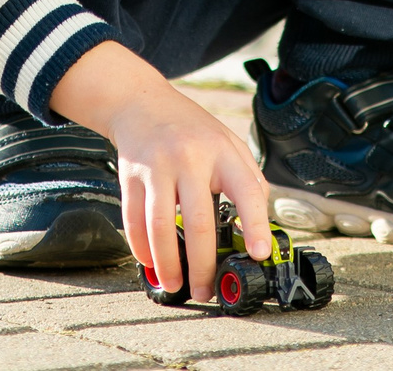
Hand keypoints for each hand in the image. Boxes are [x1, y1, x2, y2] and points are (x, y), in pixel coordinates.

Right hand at [48, 40, 272, 300]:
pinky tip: (150, 261)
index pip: (246, 190)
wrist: (142, 102)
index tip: (258, 254)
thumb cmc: (191, 130)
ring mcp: (157, 166)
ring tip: (175, 284)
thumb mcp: (228, 144)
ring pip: (159, 226)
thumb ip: (248, 180)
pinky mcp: (130, 175)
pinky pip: (133, 219)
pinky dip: (140, 247)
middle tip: (205, 290)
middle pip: (198, 221)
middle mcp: (190, 157)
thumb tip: (261, 227)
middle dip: (202, 264)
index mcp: (222, 152)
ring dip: (167, 263)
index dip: (255, 224)